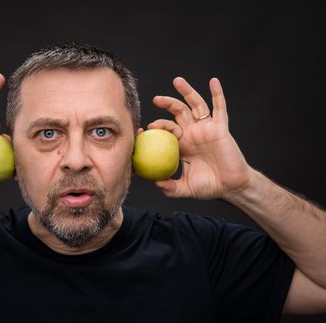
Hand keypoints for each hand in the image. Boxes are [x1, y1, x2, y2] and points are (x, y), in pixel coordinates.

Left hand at [149, 77, 252, 199]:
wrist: (231, 187)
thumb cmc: (209, 187)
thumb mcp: (185, 188)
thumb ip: (170, 188)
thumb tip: (155, 183)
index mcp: (182, 144)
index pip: (165, 129)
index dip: (155, 126)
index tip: (143, 129)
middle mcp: (193, 133)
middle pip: (178, 111)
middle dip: (166, 103)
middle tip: (155, 99)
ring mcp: (206, 128)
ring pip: (195, 105)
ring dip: (187, 91)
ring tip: (177, 81)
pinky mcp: (220, 127)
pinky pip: (220, 108)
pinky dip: (217, 94)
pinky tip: (213, 81)